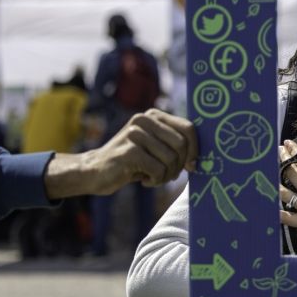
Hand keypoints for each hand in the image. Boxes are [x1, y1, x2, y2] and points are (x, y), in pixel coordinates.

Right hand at [45, 109, 197, 198]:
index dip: (195, 149)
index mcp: (154, 115)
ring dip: (166, 175)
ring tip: (153, 177)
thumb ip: (175, 145)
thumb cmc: (133, 161)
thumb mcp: (156, 148)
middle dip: (179, 165)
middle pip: (182, 145)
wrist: (95, 171)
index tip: (192, 165)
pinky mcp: (129, 151)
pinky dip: (156, 180)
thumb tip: (201, 158)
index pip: (189, 128)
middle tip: (167, 174)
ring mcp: (135, 134)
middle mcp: (144, 120)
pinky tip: (144, 180)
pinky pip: (158, 170)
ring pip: (171, 159)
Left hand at [278, 141, 296, 252]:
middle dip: (283, 160)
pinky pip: (288, 218)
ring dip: (276, 182)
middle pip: (291, 173)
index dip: (293, 150)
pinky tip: (274, 208)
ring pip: (284, 193)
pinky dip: (279, 213)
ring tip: (271, 175)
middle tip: (278, 153)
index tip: (287, 144)